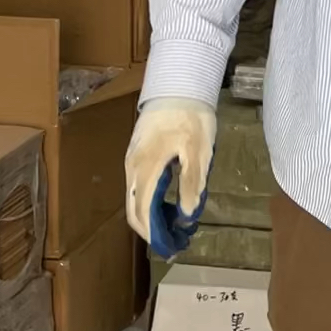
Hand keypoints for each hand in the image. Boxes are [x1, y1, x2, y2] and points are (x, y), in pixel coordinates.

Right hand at [125, 98, 216, 257]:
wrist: (178, 82)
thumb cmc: (191, 116)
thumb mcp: (198, 150)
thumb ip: (191, 183)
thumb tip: (187, 216)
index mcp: (146, 168)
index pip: (141, 212)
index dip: (154, 234)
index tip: (171, 247)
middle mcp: (132, 168)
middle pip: (133, 209)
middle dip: (151, 230)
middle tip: (175, 241)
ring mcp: (132, 160)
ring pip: (135, 198)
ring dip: (151, 216)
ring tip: (175, 226)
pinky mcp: (137, 154)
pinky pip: (138, 186)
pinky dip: (150, 201)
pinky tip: (168, 204)